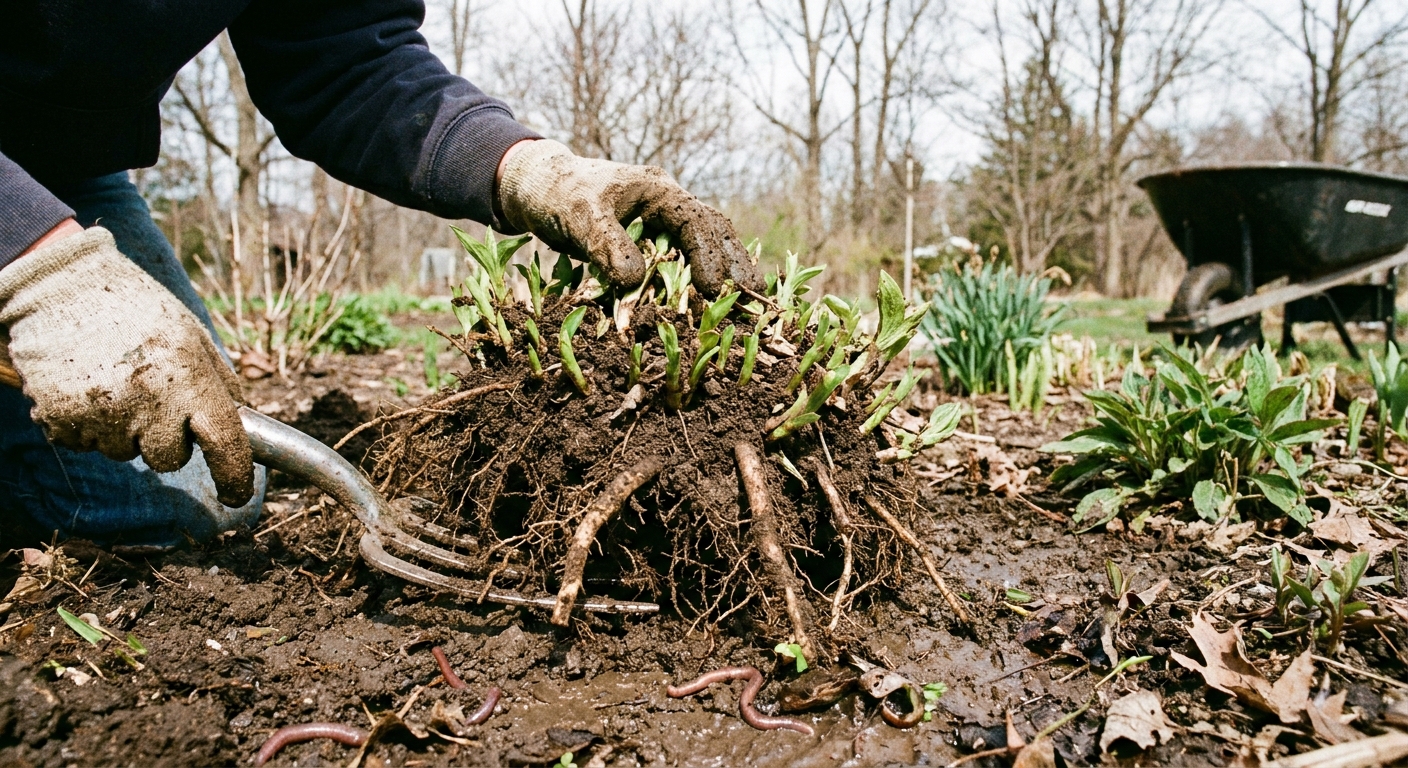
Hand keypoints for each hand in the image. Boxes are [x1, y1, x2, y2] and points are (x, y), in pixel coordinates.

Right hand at [0, 227, 254, 505]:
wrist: (63, 286)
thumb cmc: (138, 309)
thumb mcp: (193, 336)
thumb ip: (219, 382)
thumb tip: (240, 424)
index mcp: (189, 379)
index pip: (224, 442)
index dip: (235, 475)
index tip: (238, 494)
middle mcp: (149, 402)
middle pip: (171, 459)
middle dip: (169, 438)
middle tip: (155, 396)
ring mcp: (102, 415)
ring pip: (127, 452)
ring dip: (127, 429)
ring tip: (116, 382)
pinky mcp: (61, 419)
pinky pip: (87, 443)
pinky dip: (90, 425)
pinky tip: (87, 386)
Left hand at [496, 139, 760, 295]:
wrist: (534, 189)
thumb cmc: (556, 193)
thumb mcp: (579, 214)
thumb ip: (606, 243)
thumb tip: (633, 279)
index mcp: (658, 190)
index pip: (697, 222)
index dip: (708, 255)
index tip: (714, 288)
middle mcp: (667, 205)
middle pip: (713, 232)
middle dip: (733, 262)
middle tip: (749, 296)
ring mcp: (659, 224)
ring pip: (702, 247)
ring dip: (721, 273)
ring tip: (741, 303)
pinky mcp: (647, 244)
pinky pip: (677, 263)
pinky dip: (692, 283)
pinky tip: (706, 305)